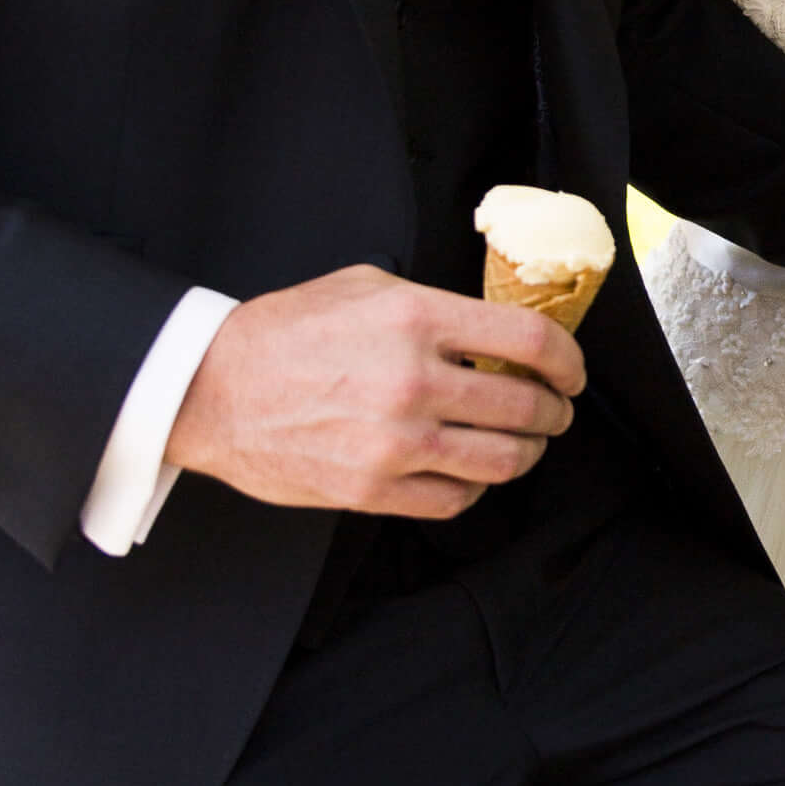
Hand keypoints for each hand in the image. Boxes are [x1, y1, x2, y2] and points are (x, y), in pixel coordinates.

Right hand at [168, 264, 581, 519]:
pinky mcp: (373, 489)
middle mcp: (413, 381)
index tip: (573, 373)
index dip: (570, 362)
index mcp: (416, 318)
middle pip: (526, 406)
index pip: (530, 343)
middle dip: (555, 412)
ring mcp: (395, 442)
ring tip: (525, 444)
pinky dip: (477, 487)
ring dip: (528, 453)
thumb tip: (494, 326)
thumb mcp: (363, 286)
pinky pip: (456, 499)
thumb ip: (433, 304)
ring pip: (503, 460)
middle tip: (555, 411)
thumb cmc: (285, 333)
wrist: (212, 389)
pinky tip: (472, 471)